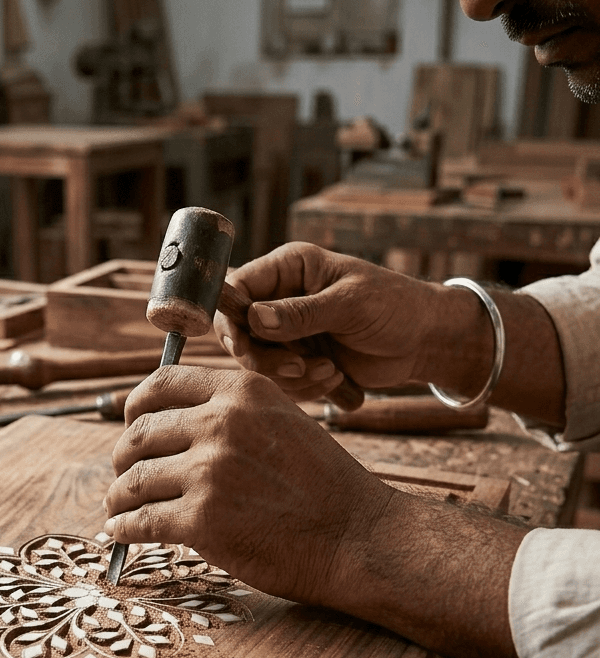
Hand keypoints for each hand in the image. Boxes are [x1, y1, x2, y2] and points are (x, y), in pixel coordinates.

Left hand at [103, 365, 396, 608]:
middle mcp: (221, 422)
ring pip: (133, 479)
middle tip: (122, 478)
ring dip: (118, 498)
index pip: (160, 384)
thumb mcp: (281, 421)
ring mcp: (210, 471)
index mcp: (241, 391)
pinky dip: (123, 528)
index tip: (128, 425)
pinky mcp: (203, 519)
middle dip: (122, 459)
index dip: (133, 406)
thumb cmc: (321, 486)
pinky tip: (122, 532)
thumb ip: (230, 413)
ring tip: (118, 509)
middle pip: (139, 433)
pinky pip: (141, 520)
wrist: (358, 537)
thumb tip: (166, 423)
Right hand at [215, 243, 470, 401]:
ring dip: (292, 377)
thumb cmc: (395, 306)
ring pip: (259, 363)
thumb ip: (300, 313)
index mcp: (289, 269)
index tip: (244, 347)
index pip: (237, 289)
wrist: (425, 341)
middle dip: (265, 358)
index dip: (232, 320)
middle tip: (298, 366)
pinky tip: (335, 378)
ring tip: (331, 371)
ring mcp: (288, 332)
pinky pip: (281, 382)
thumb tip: (253, 317)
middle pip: (240, 333)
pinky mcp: (299, 360)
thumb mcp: (349, 305)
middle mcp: (281, 299)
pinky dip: (305, 388)